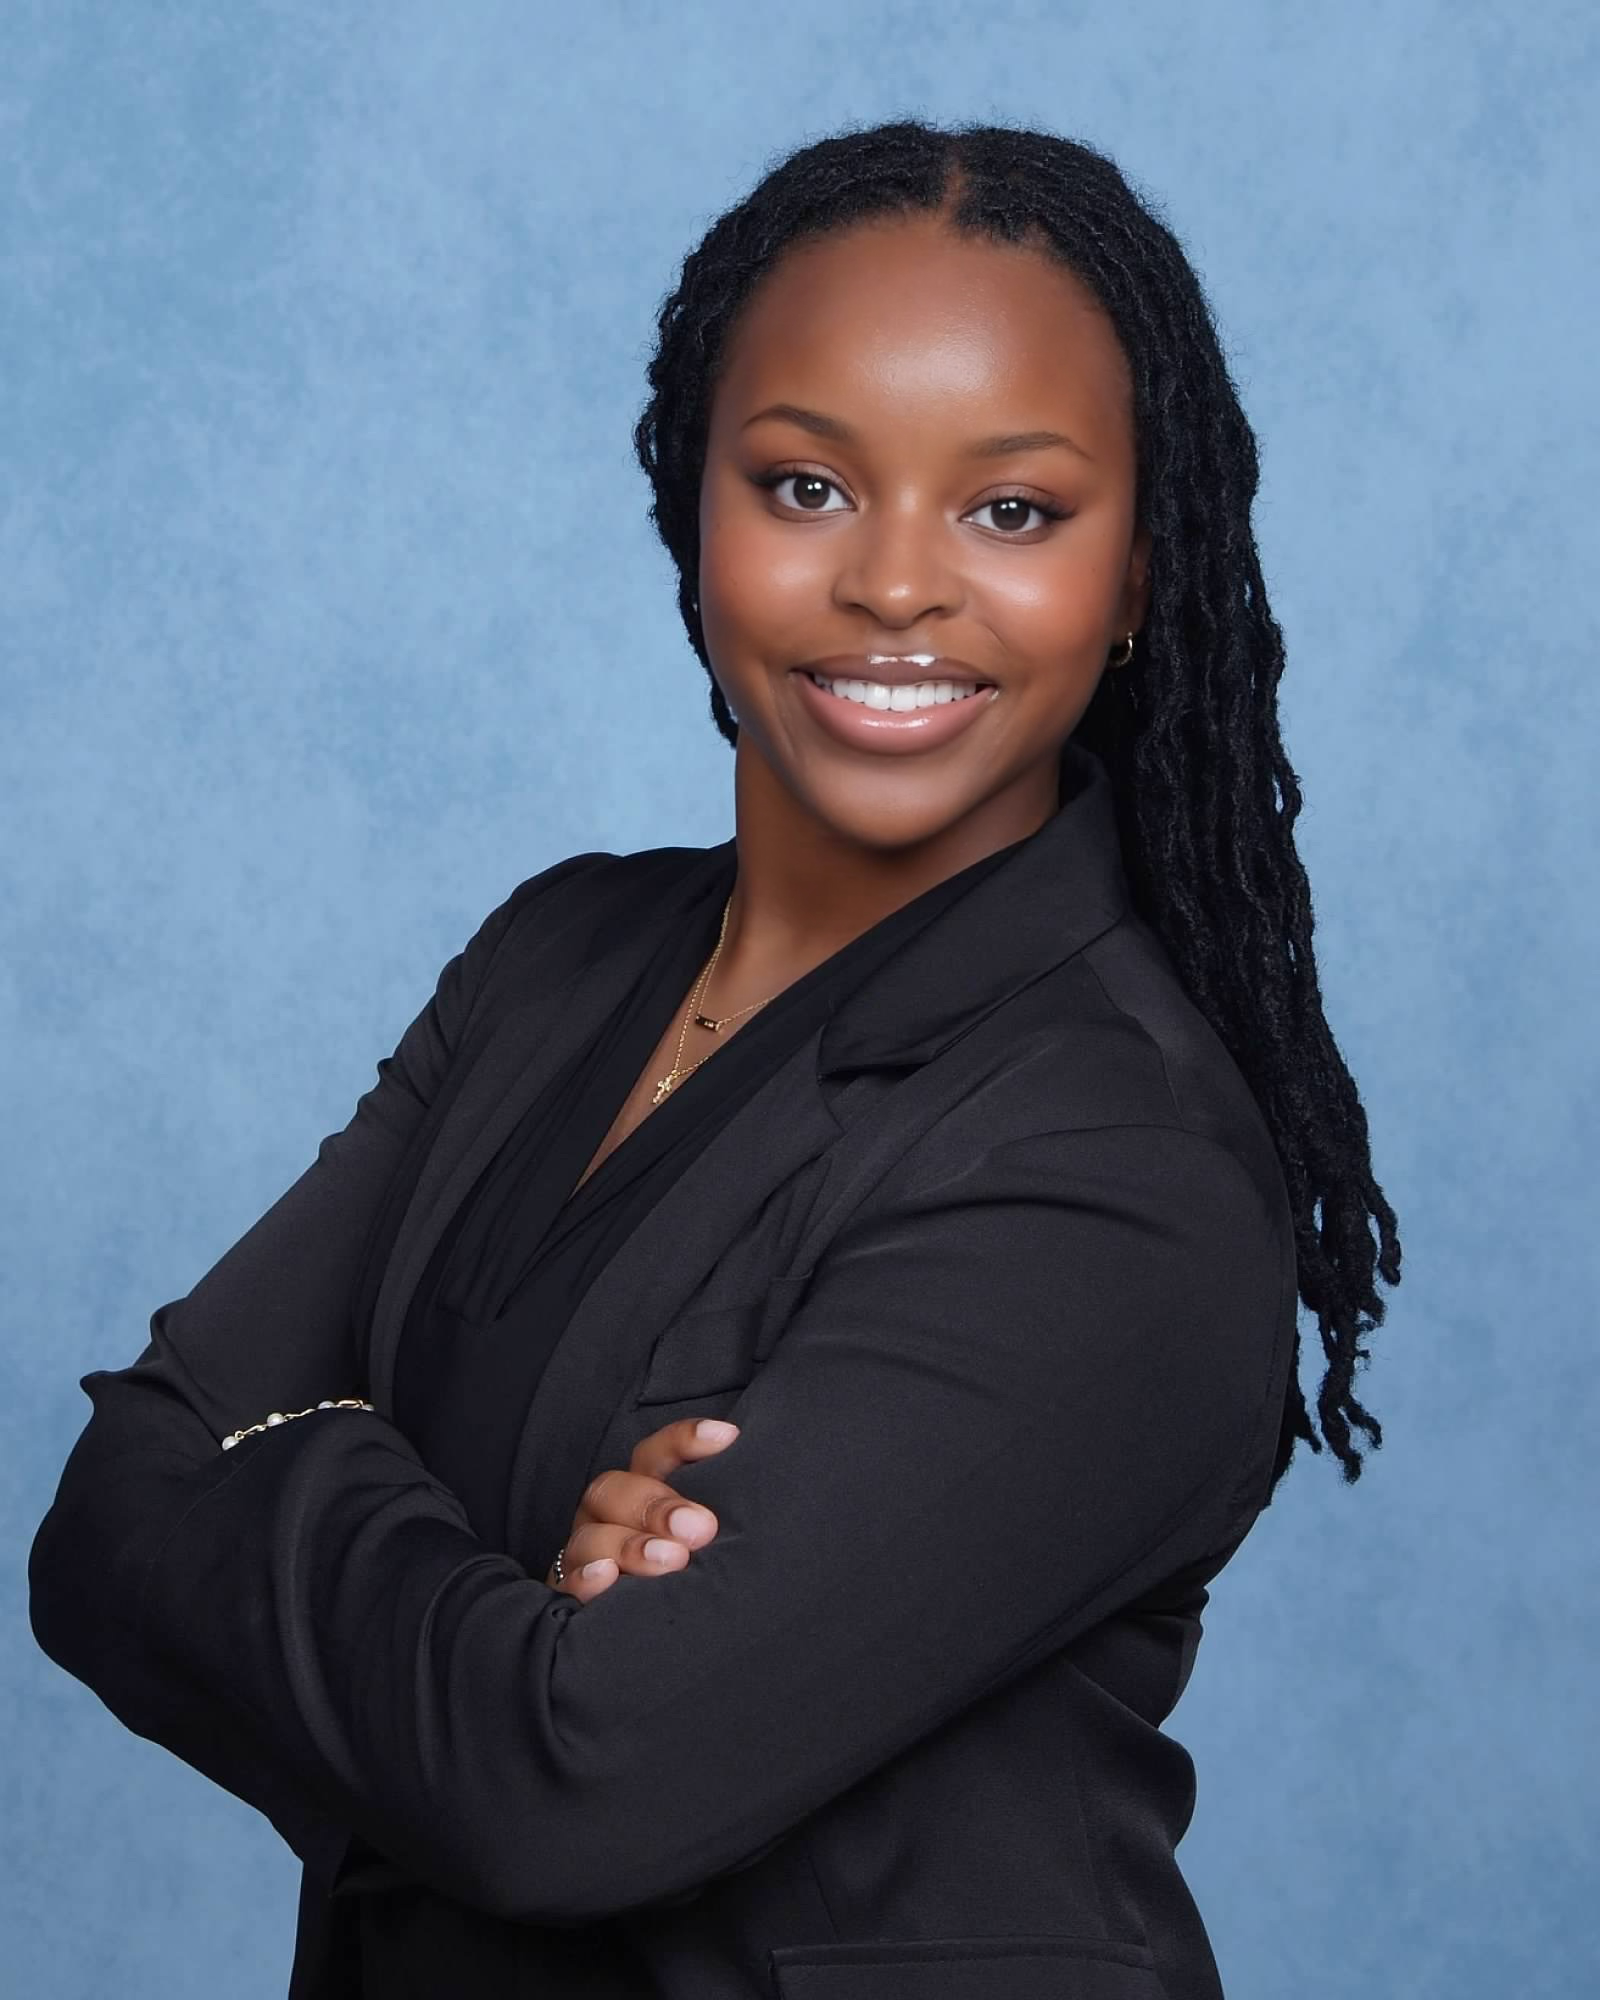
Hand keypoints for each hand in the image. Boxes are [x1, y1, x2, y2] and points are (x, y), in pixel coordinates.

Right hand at [544, 1417, 738, 1598]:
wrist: (639, 1636)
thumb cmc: (681, 1576)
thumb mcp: (698, 1543)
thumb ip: (710, 1521)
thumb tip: (752, 1504)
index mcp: (640, 1493)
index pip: (655, 1455)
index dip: (685, 1440)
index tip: (727, 1437)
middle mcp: (606, 1515)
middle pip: (616, 1490)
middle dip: (659, 1507)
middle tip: (701, 1529)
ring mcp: (583, 1554)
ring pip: (591, 1537)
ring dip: (631, 1546)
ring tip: (671, 1560)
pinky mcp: (569, 1596)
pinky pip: (568, 1584)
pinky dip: (586, 1579)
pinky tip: (607, 1578)